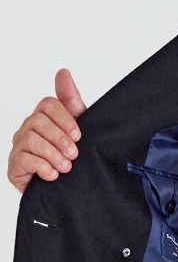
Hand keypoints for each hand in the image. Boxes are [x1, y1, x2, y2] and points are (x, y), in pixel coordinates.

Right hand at [7, 68, 86, 194]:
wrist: (65, 189)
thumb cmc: (68, 156)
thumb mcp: (77, 128)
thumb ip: (70, 101)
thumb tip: (63, 71)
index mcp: (44, 117)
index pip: (48, 104)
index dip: (64, 118)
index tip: (78, 135)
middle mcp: (28, 128)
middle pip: (39, 121)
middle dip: (59, 138)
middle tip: (74, 153)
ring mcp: (19, 145)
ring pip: (31, 140)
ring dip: (52, 154)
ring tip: (66, 167)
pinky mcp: (15, 165)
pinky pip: (23, 160)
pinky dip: (42, 167)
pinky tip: (53, 175)